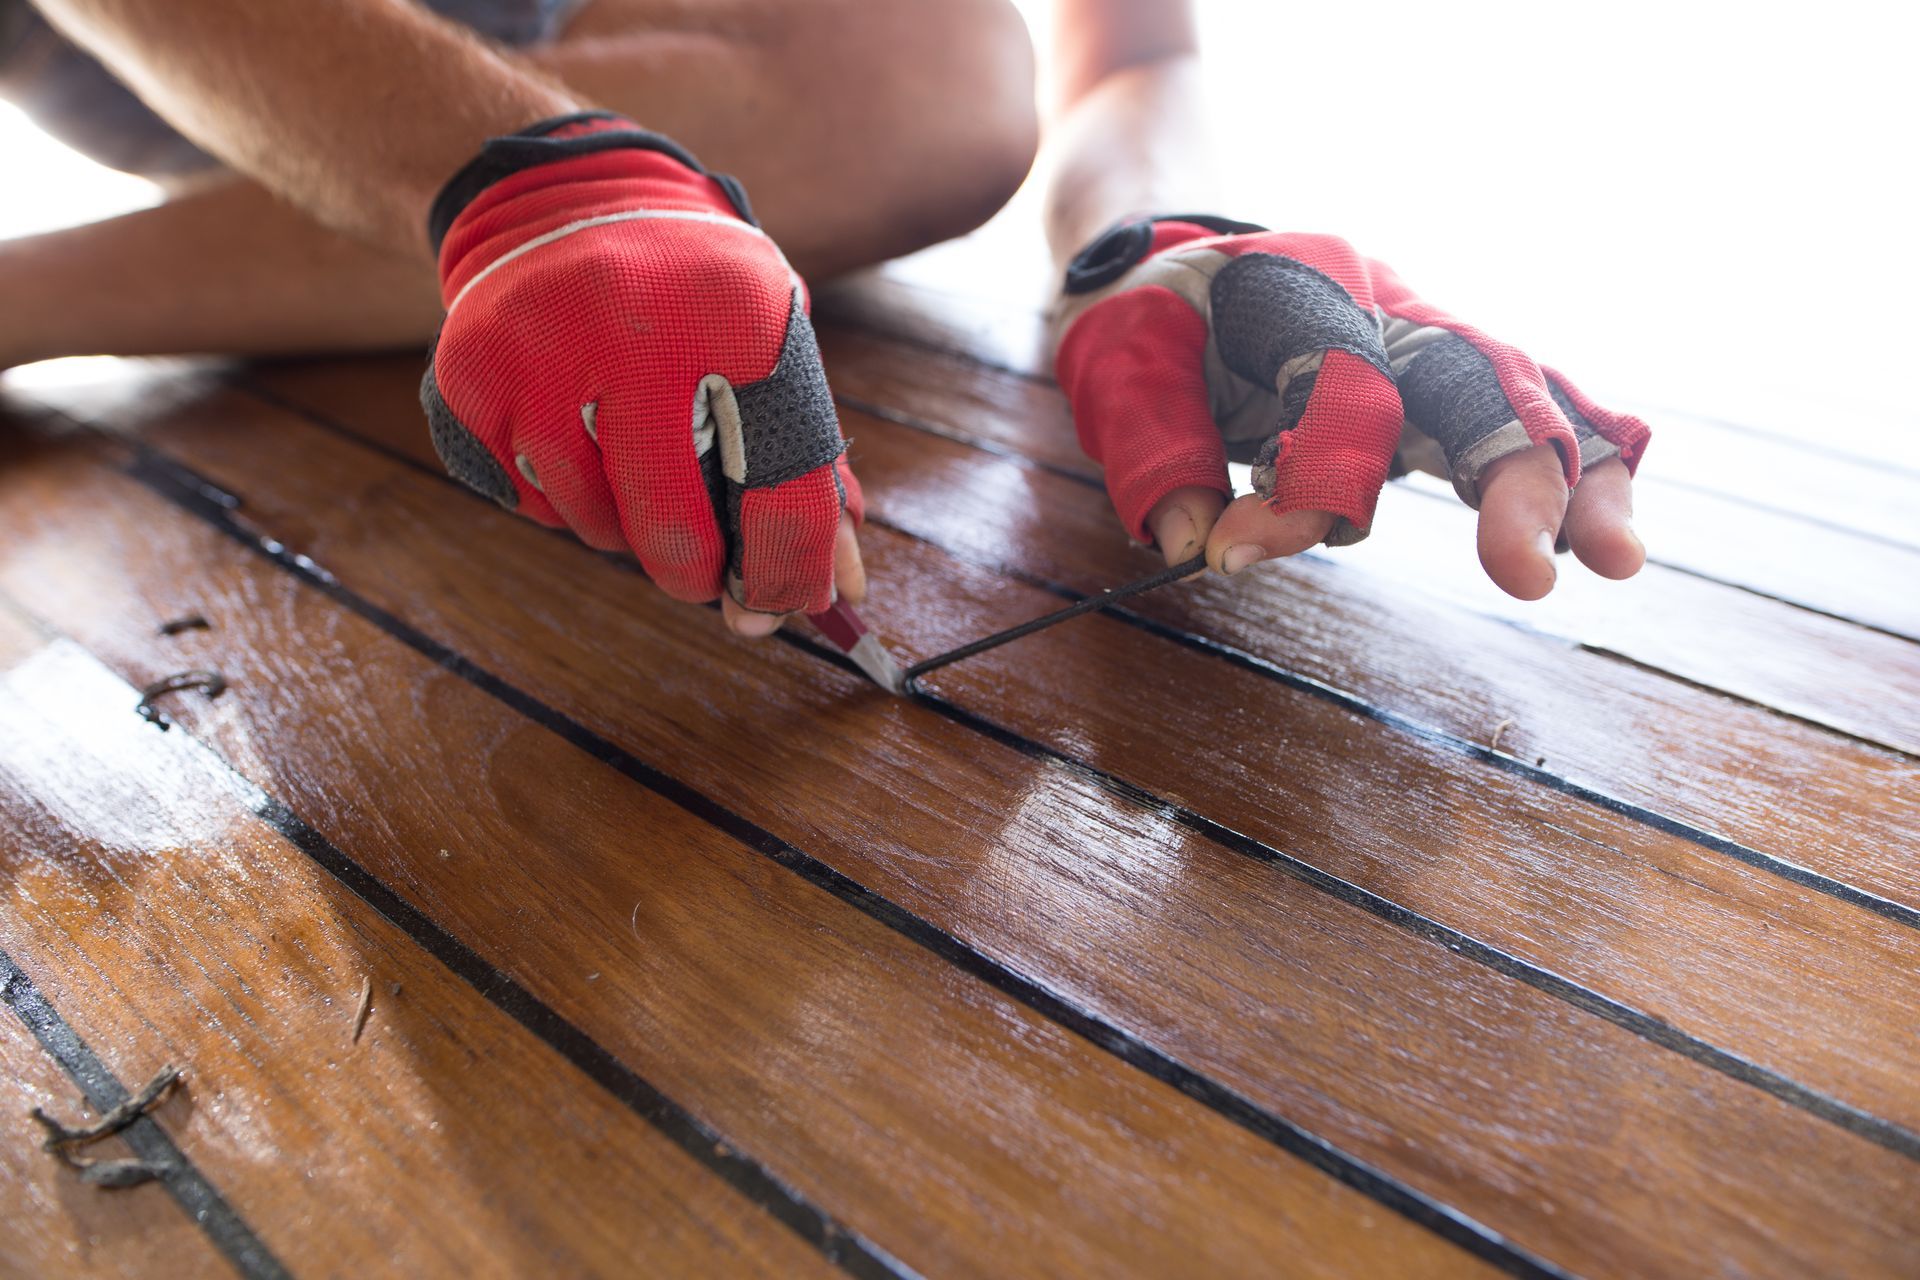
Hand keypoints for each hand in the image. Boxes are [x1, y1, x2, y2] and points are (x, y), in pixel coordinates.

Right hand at [422, 112, 863, 633]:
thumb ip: (810, 460)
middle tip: (706, 573)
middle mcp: (634, 326)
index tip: (786, 605)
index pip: (779, 485)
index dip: (788, 569)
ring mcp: (541, 351)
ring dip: (626, 526)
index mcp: (735, 312)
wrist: (560, 194)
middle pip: (676, 532)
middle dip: (699, 574)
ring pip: (598, 526)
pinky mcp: (472, 376)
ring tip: (630, 455)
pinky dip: (565, 498)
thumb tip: (841, 584)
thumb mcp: (770, 338)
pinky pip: (533, 502)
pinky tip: (573, 434)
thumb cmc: (691, 288)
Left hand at [1052, 216, 1649, 598]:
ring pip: (1524, 393)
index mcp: (1302, 283)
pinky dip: (1581, 466)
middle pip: (1472, 375)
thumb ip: (1150, 447)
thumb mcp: (1116, 360)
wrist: (1180, 249)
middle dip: (1510, 473)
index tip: (1236, 556)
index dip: (1305, 483)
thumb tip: (1195, 545)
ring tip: (1617, 560)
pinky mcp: (1441, 384)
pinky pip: (1530, 413)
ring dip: (1577, 477)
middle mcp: (1386, 304)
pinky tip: (1609, 538)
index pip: (1337, 385)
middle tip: (1527, 576)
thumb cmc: (1148, 311)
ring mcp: (1426, 340)